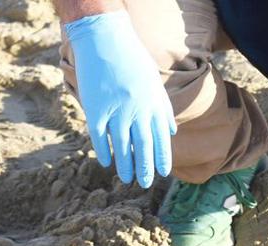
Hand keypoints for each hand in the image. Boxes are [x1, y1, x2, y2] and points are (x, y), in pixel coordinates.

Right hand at [66, 11, 175, 187]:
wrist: (105, 39)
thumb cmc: (133, 61)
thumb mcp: (155, 84)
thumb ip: (163, 109)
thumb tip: (172, 132)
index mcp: (154, 106)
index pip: (161, 139)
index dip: (162, 158)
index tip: (163, 173)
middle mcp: (137, 111)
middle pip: (142, 147)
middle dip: (145, 168)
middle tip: (145, 184)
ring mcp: (116, 110)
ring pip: (122, 146)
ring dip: (125, 166)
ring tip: (127, 180)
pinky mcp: (96, 108)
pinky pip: (100, 136)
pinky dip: (104, 151)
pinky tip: (106, 162)